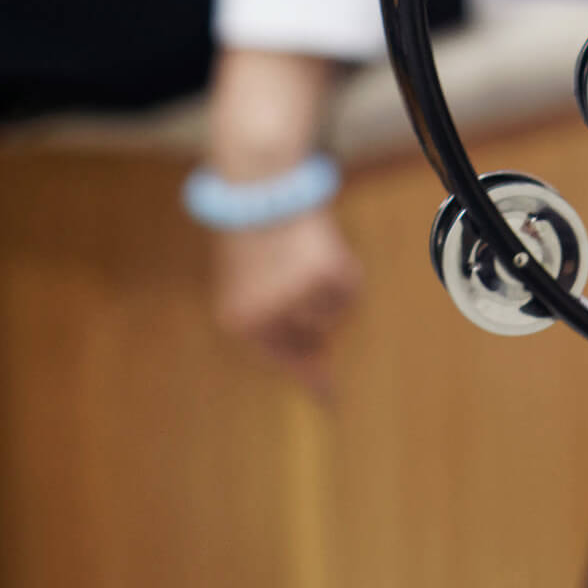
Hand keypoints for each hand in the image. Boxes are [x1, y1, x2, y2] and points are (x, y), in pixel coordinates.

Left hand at [203, 47, 355, 396]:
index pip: (283, 357)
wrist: (259, 187)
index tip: (330, 400)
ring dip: (326, 292)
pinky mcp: (328, 271)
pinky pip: (349, 290)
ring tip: (302, 257)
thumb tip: (325, 386)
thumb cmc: (253, 244)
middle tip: (303, 281)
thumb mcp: (252, 292)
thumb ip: (284, 339)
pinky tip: (319, 248)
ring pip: (333, 314)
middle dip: (315, 318)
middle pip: (313, 338)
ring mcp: (298, 293)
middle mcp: (267, 313)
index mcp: (239, 320)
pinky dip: (342, 272)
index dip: (309, 374)